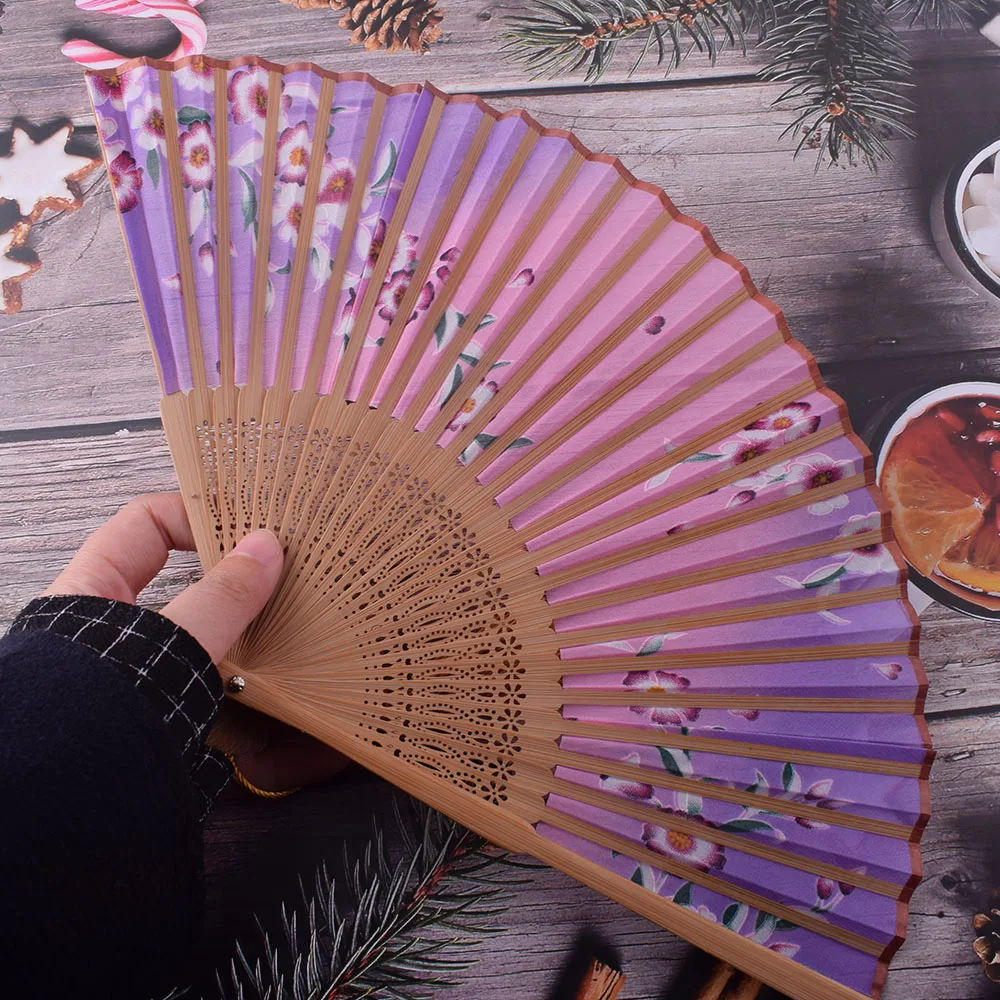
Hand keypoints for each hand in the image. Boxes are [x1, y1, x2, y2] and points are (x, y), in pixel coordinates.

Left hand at [44, 492, 346, 791]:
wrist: (64, 806)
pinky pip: (210, 683)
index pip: (147, 523)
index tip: (249, 526)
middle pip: (180, 579)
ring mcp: (137, 671)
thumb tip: (266, 547)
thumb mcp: (171, 639)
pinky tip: (273, 687)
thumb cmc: (94, 716)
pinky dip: (243, 683)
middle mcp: (111, 627)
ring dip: (242, 632)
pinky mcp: (159, 711)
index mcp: (92, 589)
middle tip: (277, 572)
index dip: (197, 515)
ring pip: (201, 634)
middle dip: (231, 577)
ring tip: (285, 627)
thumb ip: (222, 595)